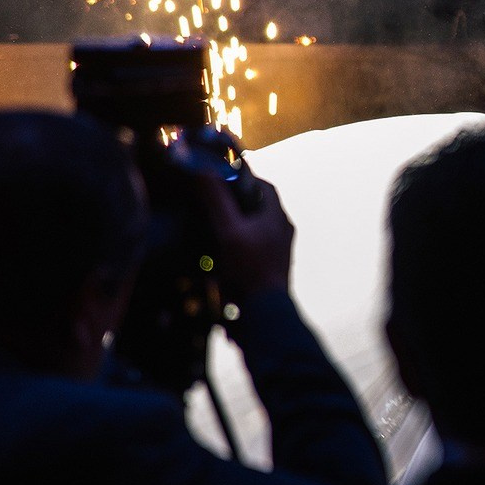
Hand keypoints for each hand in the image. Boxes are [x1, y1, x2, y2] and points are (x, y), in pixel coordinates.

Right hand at [172, 127, 290, 302]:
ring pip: (253, 228)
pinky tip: (214, 251)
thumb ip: (217, 200)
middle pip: (256, 207)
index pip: (262, 186)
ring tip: (208, 222)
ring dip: (233, 224)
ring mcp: (275, 252)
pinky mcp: (266, 269)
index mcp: (277, 218)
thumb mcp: (229, 231)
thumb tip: (203, 169)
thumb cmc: (250, 270)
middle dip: (234, 201)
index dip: (241, 178)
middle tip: (209, 199)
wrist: (264, 316)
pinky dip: (233, 244)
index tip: (219, 175)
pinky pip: (250, 248)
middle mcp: (280, 232)